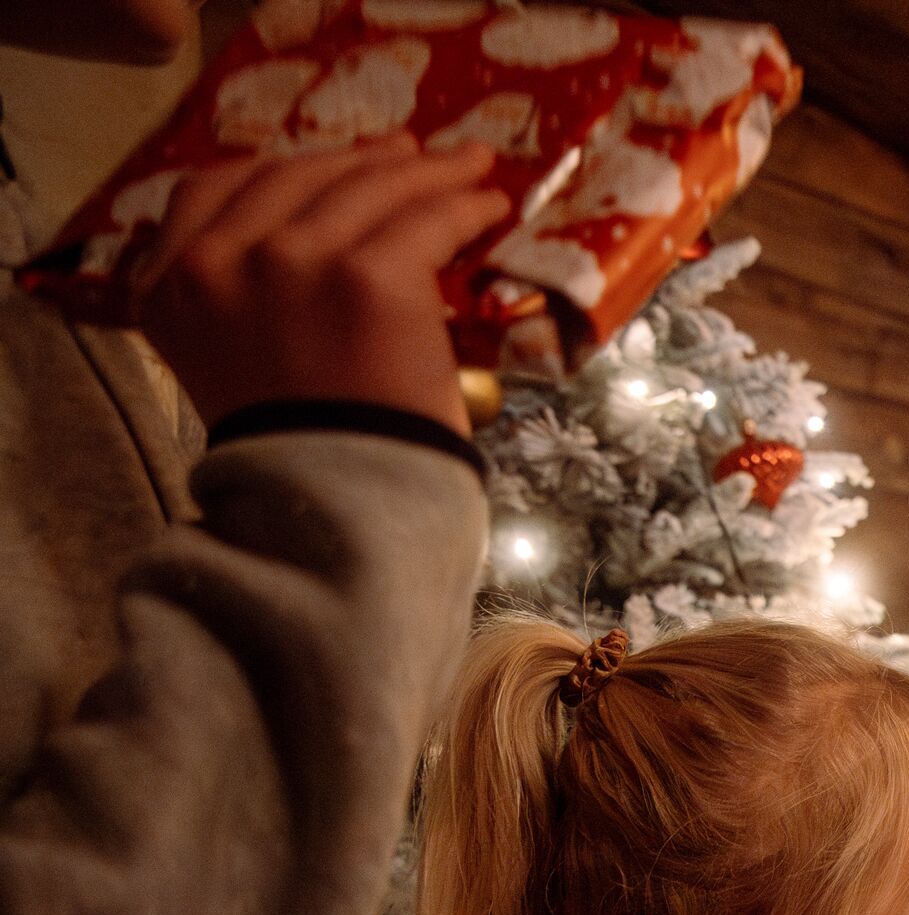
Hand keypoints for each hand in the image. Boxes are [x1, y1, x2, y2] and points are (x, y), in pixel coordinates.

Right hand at [129, 134, 510, 433]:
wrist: (333, 509)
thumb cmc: (300, 453)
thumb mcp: (228, 363)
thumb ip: (236, 299)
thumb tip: (300, 244)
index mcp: (166, 286)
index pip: (213, 186)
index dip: (286, 167)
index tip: (338, 163)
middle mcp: (216, 262)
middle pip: (297, 176)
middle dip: (363, 161)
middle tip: (415, 155)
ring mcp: (288, 261)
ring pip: (367, 188)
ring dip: (427, 172)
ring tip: (470, 170)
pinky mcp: (365, 275)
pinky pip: (424, 218)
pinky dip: (462, 205)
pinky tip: (488, 206)